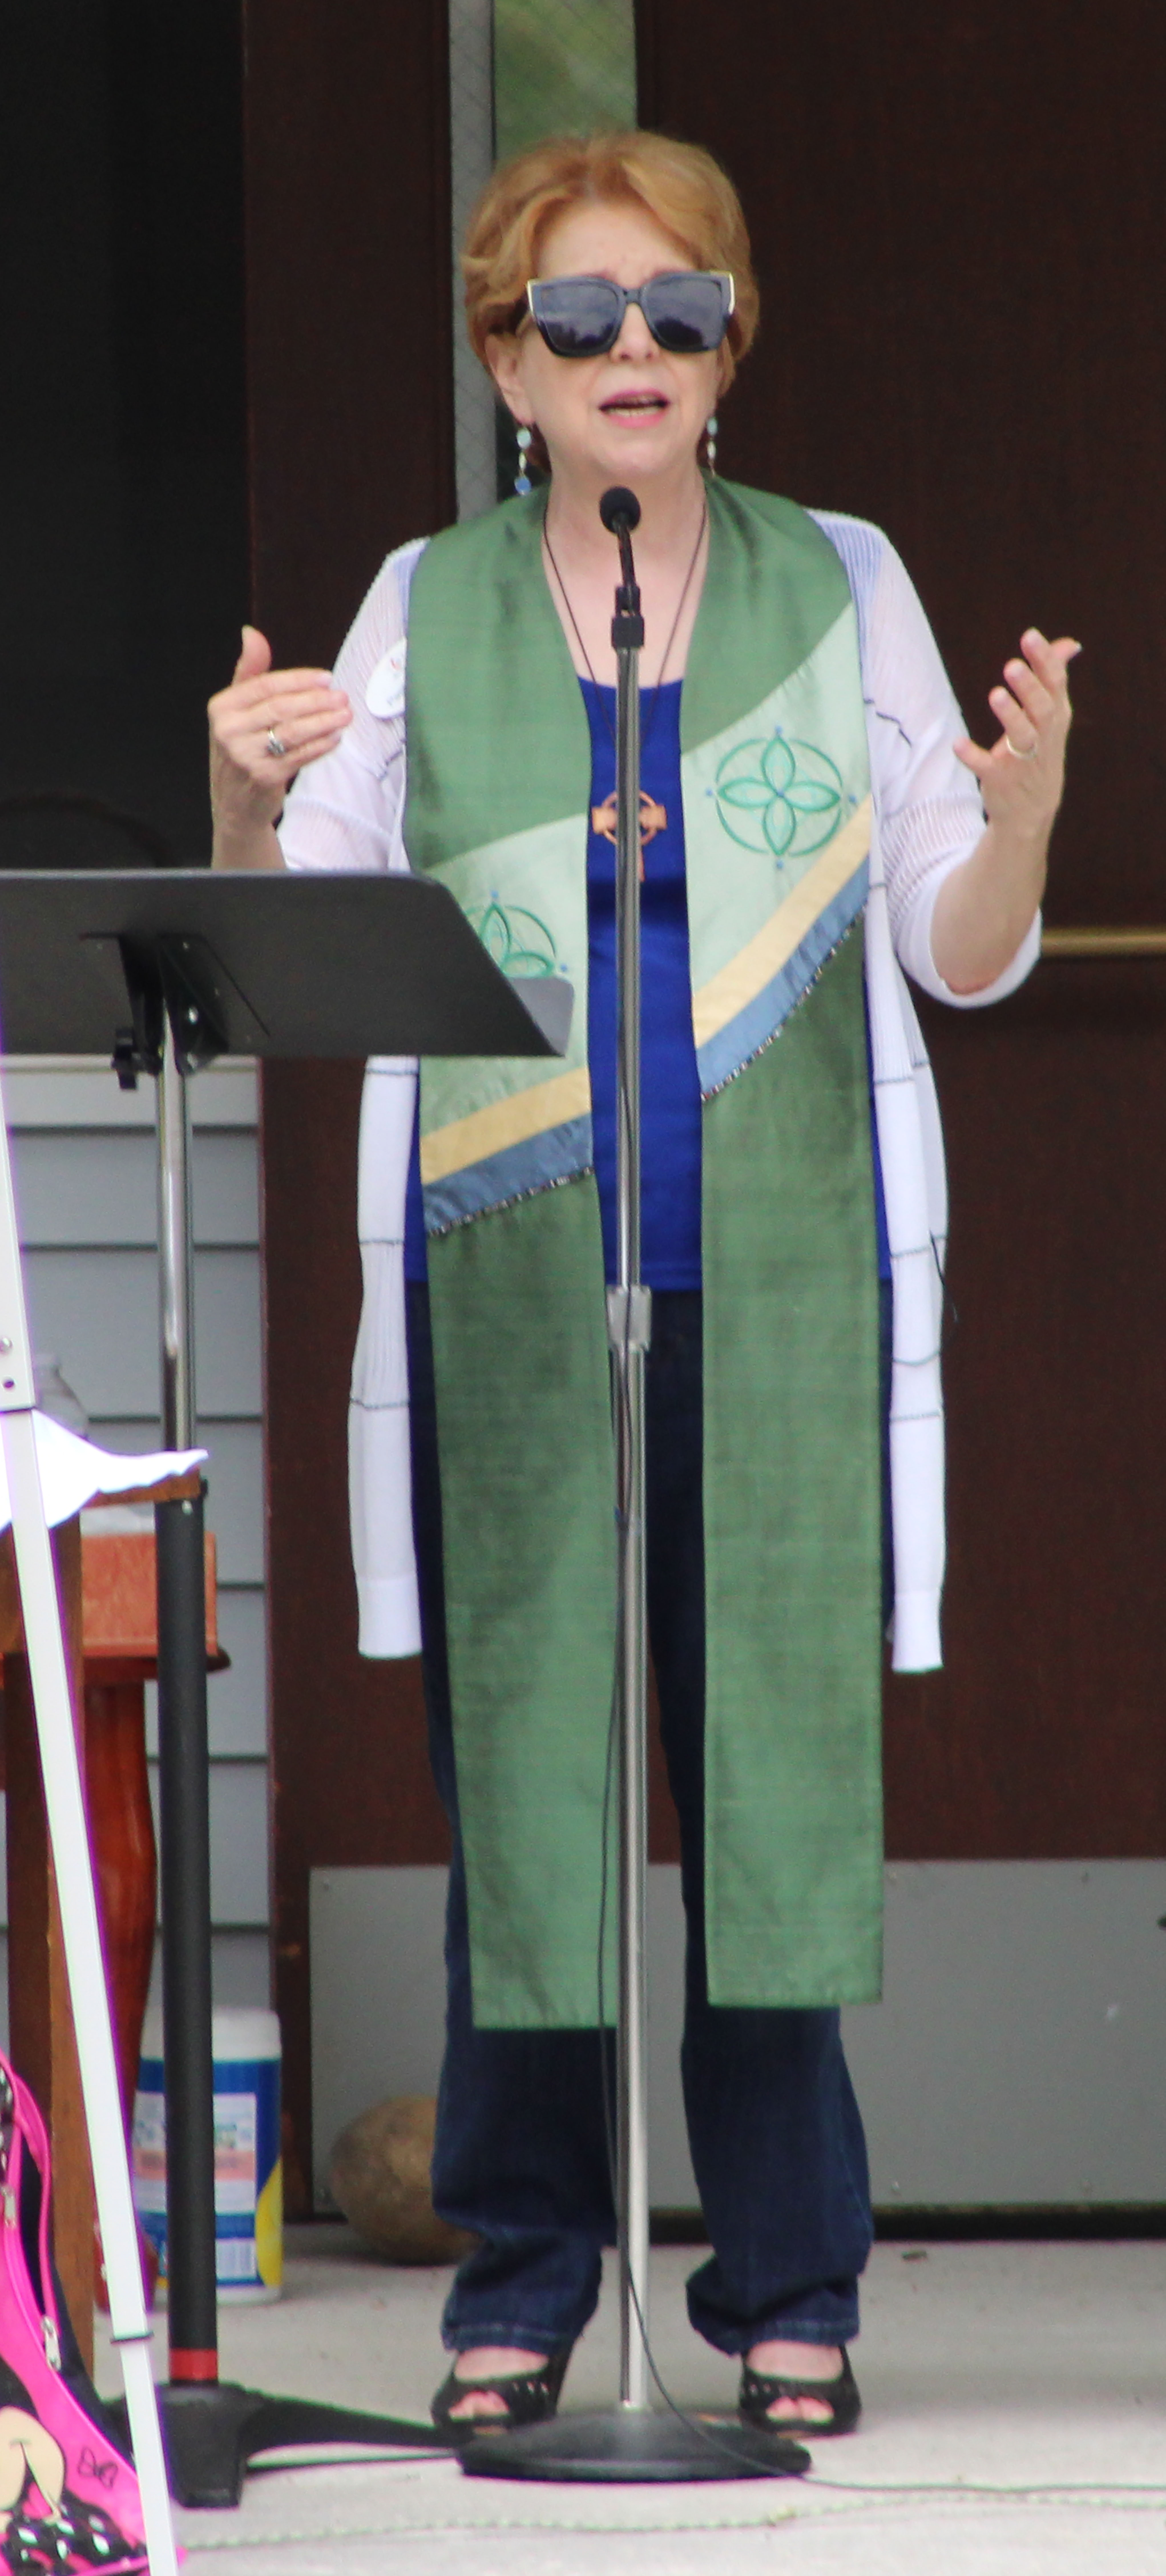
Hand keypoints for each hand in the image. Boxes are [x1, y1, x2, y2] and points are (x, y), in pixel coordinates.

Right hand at [209, 626, 351, 854]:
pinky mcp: (264, 777)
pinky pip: (299, 755)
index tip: (326, 678)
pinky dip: (320, 745)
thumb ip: (249, 672)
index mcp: (221, 707)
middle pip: (281, 707)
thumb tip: (251, 633)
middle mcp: (228, 730)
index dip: (299, 680)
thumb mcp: (237, 709)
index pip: (265, 685)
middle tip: (342, 697)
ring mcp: (245, 755)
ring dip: (324, 722)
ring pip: (293, 731)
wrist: (234, 802)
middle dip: (317, 701)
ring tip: (346, 715)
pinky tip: (335, 737)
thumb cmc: (241, 748)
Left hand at [954, 629, 1080, 835]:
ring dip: (1010, 716)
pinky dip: (973, 757)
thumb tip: (1069, 644)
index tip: (1029, 635)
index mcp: (1056, 717)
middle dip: (1029, 687)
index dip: (1045, 660)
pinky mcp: (1001, 780)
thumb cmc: (1040, 752)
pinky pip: (987, 768)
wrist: (1032, 811)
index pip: (1055, 684)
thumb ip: (1053, 678)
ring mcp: (1023, 761)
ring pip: (1022, 737)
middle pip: (1042, 709)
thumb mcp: (1052, 717)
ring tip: (995, 694)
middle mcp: (1044, 737)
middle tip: (1012, 665)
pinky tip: (958, 744)